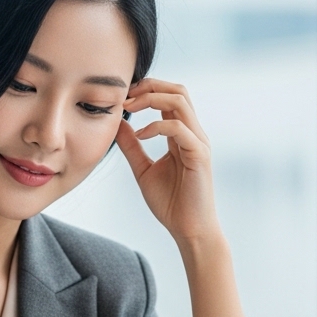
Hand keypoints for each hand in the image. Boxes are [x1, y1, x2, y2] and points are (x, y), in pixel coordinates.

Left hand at [114, 79, 221, 246]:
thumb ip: (132, 147)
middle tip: (125, 96)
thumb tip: (117, 124)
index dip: (146, 90)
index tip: (122, 98)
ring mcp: (198, 142)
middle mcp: (193, 133)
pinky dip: (156, 126)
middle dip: (149, 86)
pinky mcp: (199, 154)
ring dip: (151, 98)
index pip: (169, 97)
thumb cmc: (171, 203)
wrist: (189, 230)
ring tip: (130, 108)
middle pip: (178, 90)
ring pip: (180, 101)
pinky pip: (179, 128)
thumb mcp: (143, 169)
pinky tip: (140, 135)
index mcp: (181, 134)